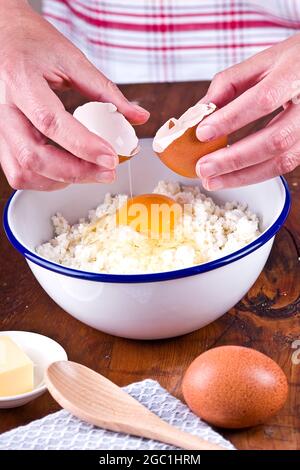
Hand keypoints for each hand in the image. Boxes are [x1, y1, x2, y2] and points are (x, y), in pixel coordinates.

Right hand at [0, 1, 148, 190]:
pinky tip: (67, 172)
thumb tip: (139, 116)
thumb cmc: (35, 43)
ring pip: (23, 171)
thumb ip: (106, 91)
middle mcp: (4, 107)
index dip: (82, 144)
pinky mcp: (1, 139)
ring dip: (60, 180)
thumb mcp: (73, 59)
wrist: (5, 36)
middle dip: (76, 171)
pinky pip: (18, 172)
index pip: (50, 121)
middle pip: (34, 155)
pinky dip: (45, 180)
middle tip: (108, 172)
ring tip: (90, 172)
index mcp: (21, 80)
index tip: (110, 157)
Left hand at [196, 34, 299, 189]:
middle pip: (275, 140)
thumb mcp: (262, 62)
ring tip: (213, 180)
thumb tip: (198, 114)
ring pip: (282, 161)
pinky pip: (284, 166)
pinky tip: (233, 176)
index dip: (231, 119)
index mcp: (295, 73)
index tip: (202, 133)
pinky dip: (255, 174)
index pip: (263, 99)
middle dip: (234, 159)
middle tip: (203, 168)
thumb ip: (228, 84)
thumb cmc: (293, 63)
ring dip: (243, 176)